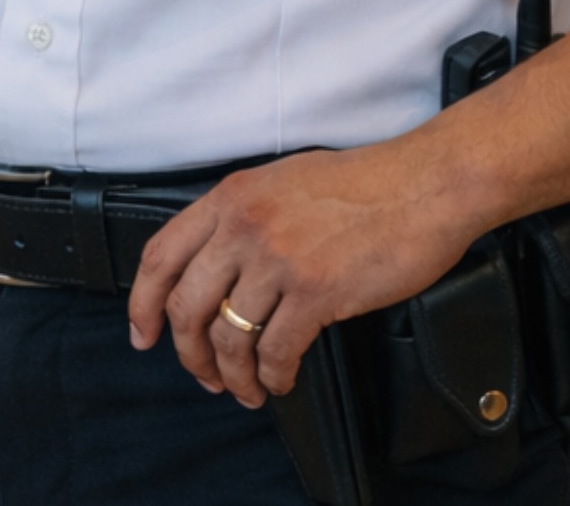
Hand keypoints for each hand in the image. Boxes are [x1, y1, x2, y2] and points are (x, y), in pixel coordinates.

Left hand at [125, 138, 474, 408]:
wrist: (427, 184)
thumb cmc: (367, 183)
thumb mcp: (284, 181)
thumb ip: (244, 217)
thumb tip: (218, 266)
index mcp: (232, 196)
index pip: (160, 255)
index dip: (142, 303)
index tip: (143, 334)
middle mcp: (245, 225)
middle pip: (186, 306)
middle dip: (189, 354)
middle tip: (204, 375)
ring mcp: (279, 259)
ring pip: (228, 337)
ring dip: (234, 376)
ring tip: (247, 389)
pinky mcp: (317, 291)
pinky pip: (276, 351)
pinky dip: (273, 377)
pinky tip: (281, 380)